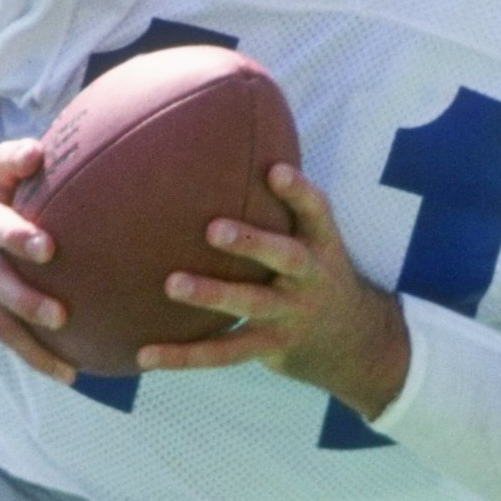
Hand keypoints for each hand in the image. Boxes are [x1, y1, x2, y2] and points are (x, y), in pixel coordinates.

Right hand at [0, 139, 77, 387]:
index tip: (36, 156)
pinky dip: (35, 354)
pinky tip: (70, 373)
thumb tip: (118, 141)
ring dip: (24, 302)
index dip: (15, 159)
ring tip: (59, 317)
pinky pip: (5, 332)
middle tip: (46, 248)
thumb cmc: (6, 201)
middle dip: (15, 237)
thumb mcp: (16, 176)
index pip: (0, 164)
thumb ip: (53, 166)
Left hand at [136, 164, 410, 415]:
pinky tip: (145, 354)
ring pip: (251, 305)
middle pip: (286, 257)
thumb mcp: (316, 239)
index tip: (274, 170)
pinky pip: (224, 352)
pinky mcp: (270, 347)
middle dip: (252, 242)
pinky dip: (184, 355)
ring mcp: (291, 315)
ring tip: (172, 284)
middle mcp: (310, 278)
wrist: (355, 342)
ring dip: (212, 295)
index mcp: (322, 245)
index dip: (298, 192)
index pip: (317, 212)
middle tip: (212, 229)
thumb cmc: (316, 273)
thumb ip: (284, 205)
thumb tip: (228, 146)